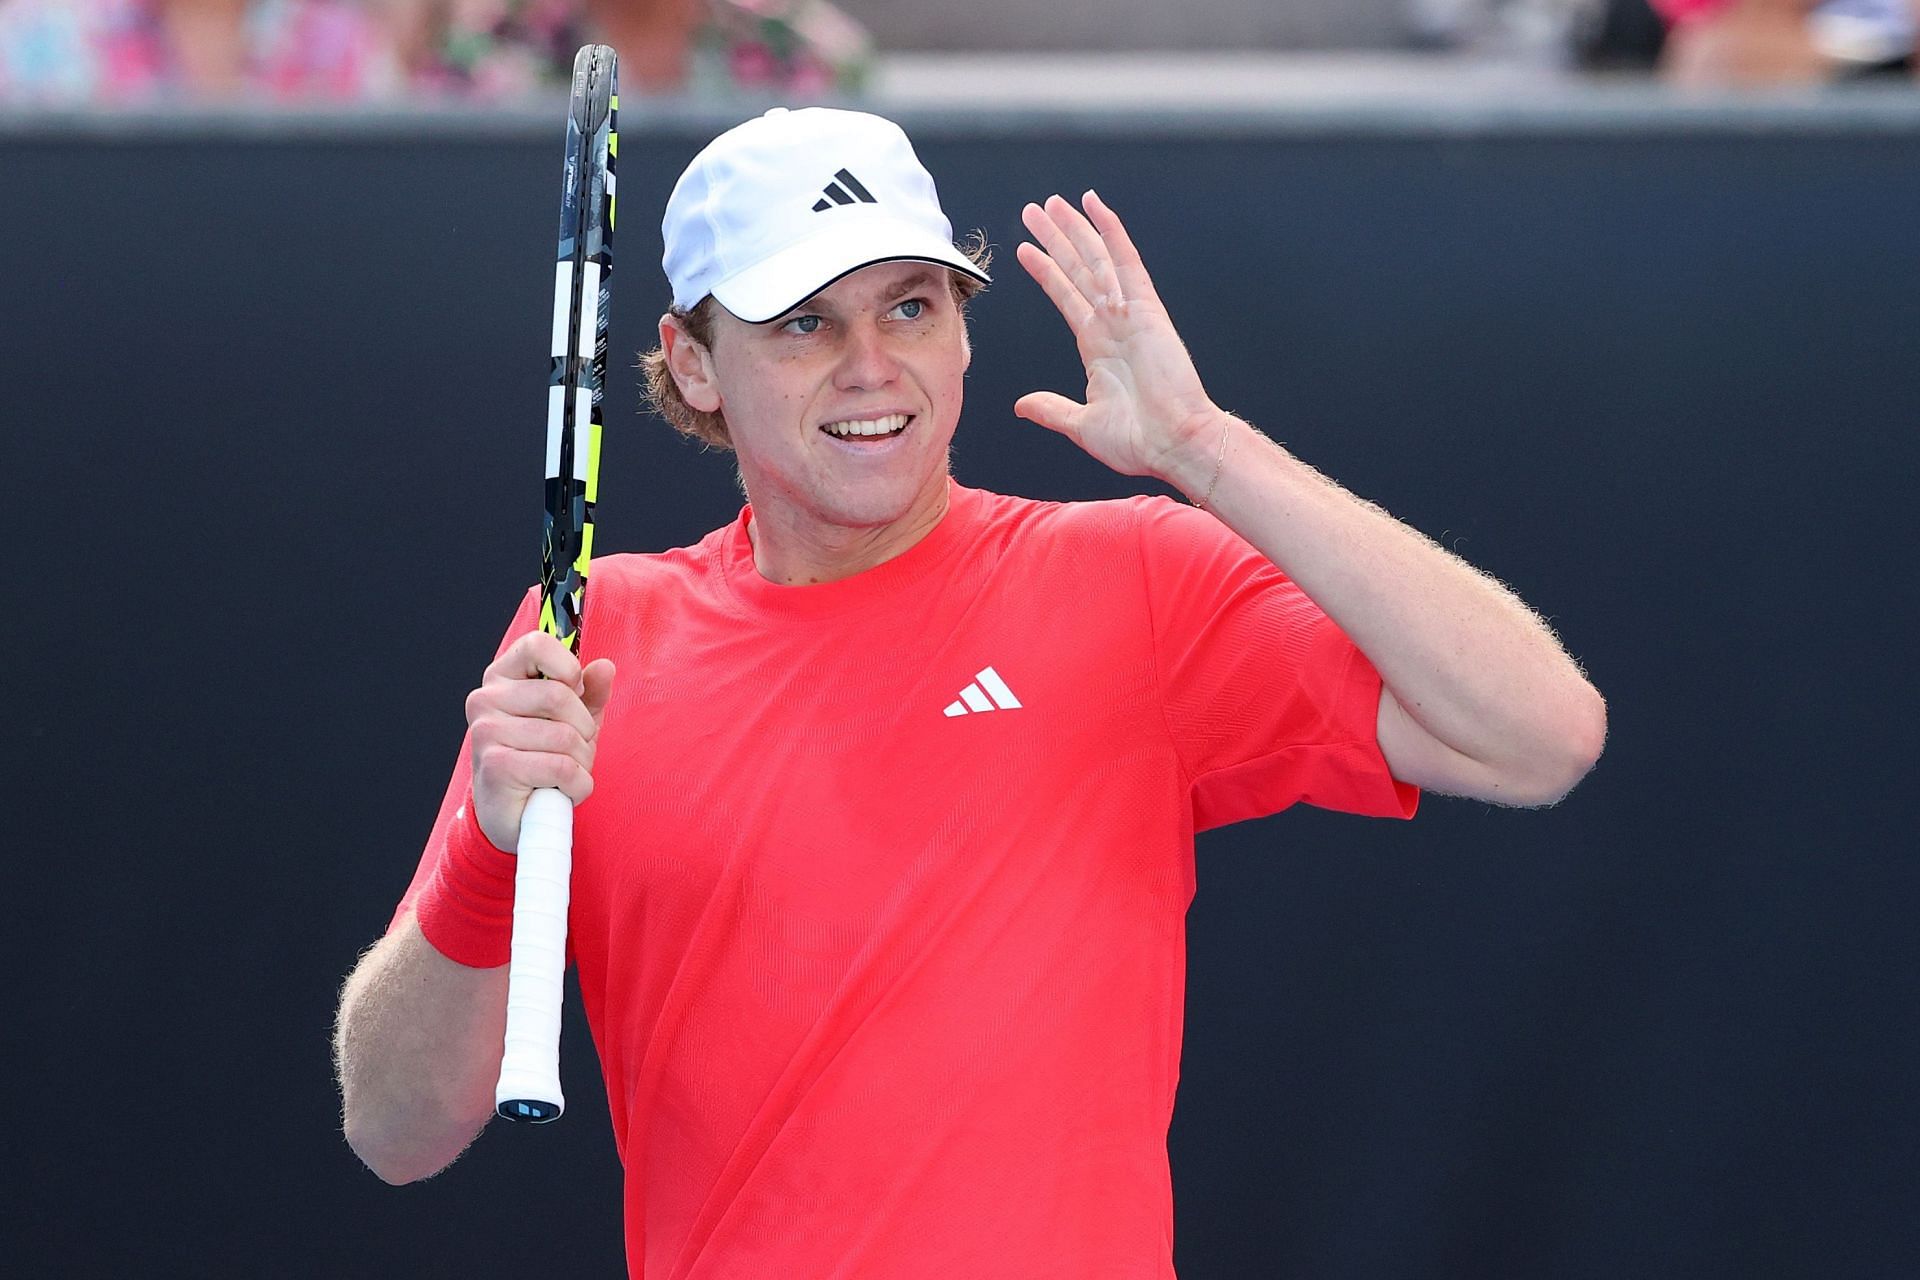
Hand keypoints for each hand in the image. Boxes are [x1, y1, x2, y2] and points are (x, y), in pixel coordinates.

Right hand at [464, 631, 615, 852]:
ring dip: (582, 762)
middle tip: (576, 748)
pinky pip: (561, 767)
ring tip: (566, 773)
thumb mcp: (573, 720)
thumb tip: (605, 667)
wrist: (513, 815)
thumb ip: (590, 691)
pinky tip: (563, 790)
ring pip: (565, 736)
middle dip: (584, 729)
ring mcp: (486, 732)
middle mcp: (486, 699)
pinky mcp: (496, 765)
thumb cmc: (542, 758)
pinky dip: (577, 784)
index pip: (536, 644)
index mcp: (502, 677)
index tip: (575, 690)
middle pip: (559, 695)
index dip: (567, 666)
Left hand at [1015, 192, 1222, 483]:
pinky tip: (1094, 206)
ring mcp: (1128, 313)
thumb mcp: (1081, 425)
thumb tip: (1022, 405)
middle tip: (1034, 211)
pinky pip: (1126, 262)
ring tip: (1050, 204)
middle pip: (1078, 270)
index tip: (1027, 250)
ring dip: (1073, 230)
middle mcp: (1111, 324)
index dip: (1047, 272)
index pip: (1067, 297)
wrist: (1174, 443)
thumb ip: (1052, 409)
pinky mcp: (1147, 310)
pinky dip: (1111, 232)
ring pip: (1095, 260)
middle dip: (1056, 240)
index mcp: (1097, 347)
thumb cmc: (1139, 441)